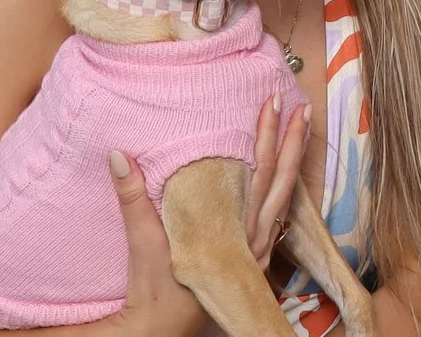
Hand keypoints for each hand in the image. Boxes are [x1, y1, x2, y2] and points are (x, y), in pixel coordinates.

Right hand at [108, 97, 309, 336]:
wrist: (159, 328)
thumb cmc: (152, 288)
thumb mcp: (142, 241)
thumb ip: (133, 197)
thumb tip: (120, 155)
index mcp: (234, 229)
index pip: (261, 173)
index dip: (268, 136)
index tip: (274, 105)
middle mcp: (254, 239)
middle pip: (281, 181)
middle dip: (291, 142)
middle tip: (300, 107)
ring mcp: (256, 249)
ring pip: (283, 198)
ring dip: (290, 163)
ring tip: (299, 131)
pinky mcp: (251, 258)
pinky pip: (274, 217)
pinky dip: (281, 190)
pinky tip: (283, 175)